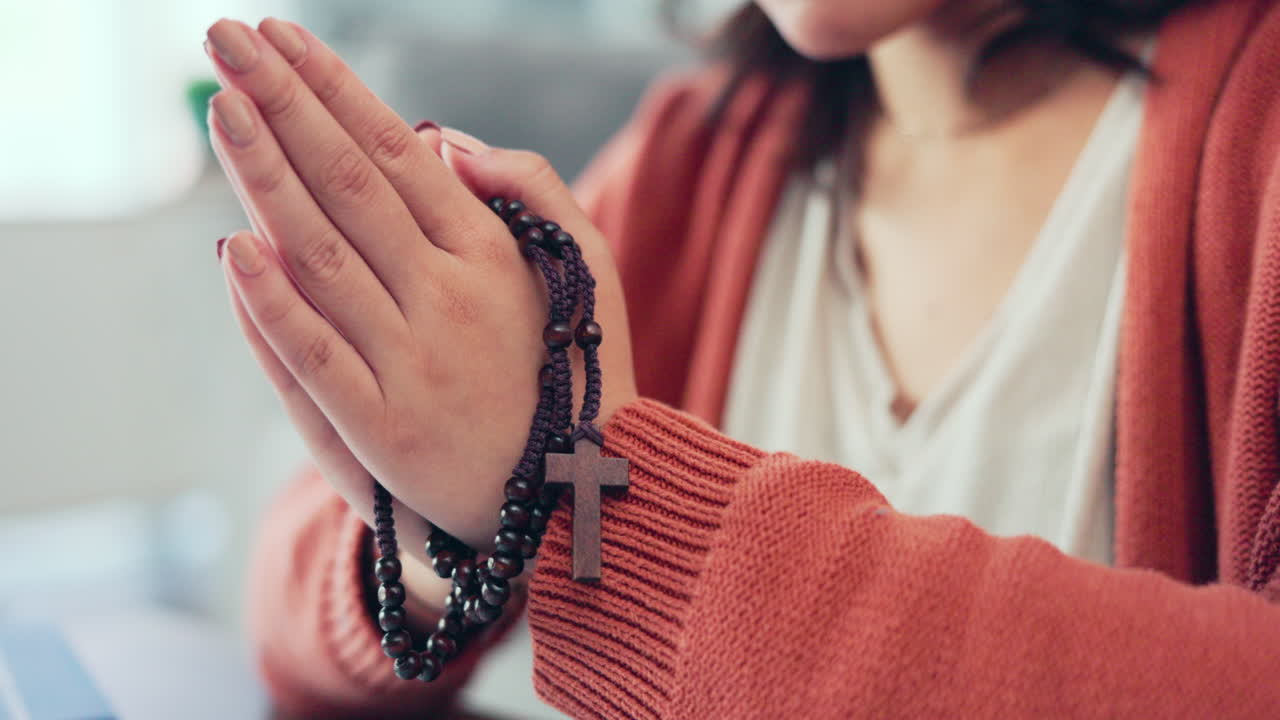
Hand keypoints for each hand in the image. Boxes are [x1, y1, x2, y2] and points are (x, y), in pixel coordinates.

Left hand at [204, 18, 636, 550]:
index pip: (394, 153)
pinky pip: (317, 357)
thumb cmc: (571, 370)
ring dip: (262, 177)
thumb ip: (530, 190)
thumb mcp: (585, 266)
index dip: (332, 90)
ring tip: (219, 108)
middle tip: (226, 38)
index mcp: (491, 253)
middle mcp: (449, 298)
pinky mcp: (384, 430)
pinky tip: (232, 246)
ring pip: (322, 256)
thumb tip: (443, 140)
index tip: (281, 38)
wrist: (575, 497)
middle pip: (347, 185)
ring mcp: (414, 364)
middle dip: (281, 105)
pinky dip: (272, 303)